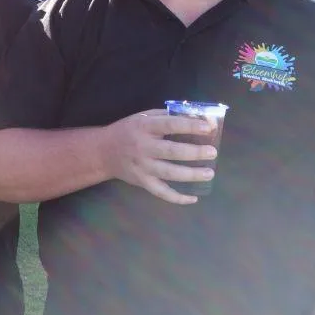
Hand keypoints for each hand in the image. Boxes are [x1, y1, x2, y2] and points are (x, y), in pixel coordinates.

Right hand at [102, 109, 217, 204]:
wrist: (103, 151)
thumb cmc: (128, 131)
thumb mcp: (143, 117)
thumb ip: (166, 117)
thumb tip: (197, 118)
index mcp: (144, 127)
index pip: (170, 125)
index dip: (190, 125)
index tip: (208, 127)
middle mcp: (143, 147)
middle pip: (171, 151)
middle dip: (194, 152)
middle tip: (212, 152)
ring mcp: (142, 166)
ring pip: (169, 173)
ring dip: (191, 174)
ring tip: (208, 173)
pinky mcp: (142, 181)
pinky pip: (161, 192)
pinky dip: (177, 198)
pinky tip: (193, 198)